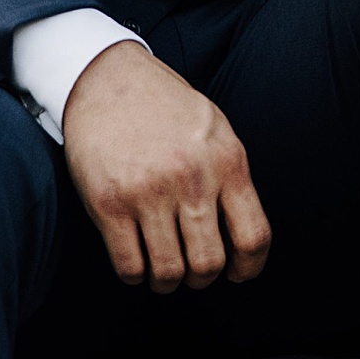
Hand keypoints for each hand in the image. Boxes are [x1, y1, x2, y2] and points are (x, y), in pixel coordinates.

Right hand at [60, 43, 269, 289]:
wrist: (106, 76)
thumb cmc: (163, 105)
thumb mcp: (214, 128)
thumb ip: (230, 175)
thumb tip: (241, 233)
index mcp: (226, 160)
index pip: (253, 237)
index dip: (249, 268)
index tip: (237, 274)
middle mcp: (191, 178)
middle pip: (209, 263)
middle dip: (201, 279)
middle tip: (191, 271)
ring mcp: (148, 192)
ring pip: (169, 272)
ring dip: (166, 282)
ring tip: (162, 270)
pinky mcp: (109, 203)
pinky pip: (129, 266)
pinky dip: (135, 275)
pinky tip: (136, 261)